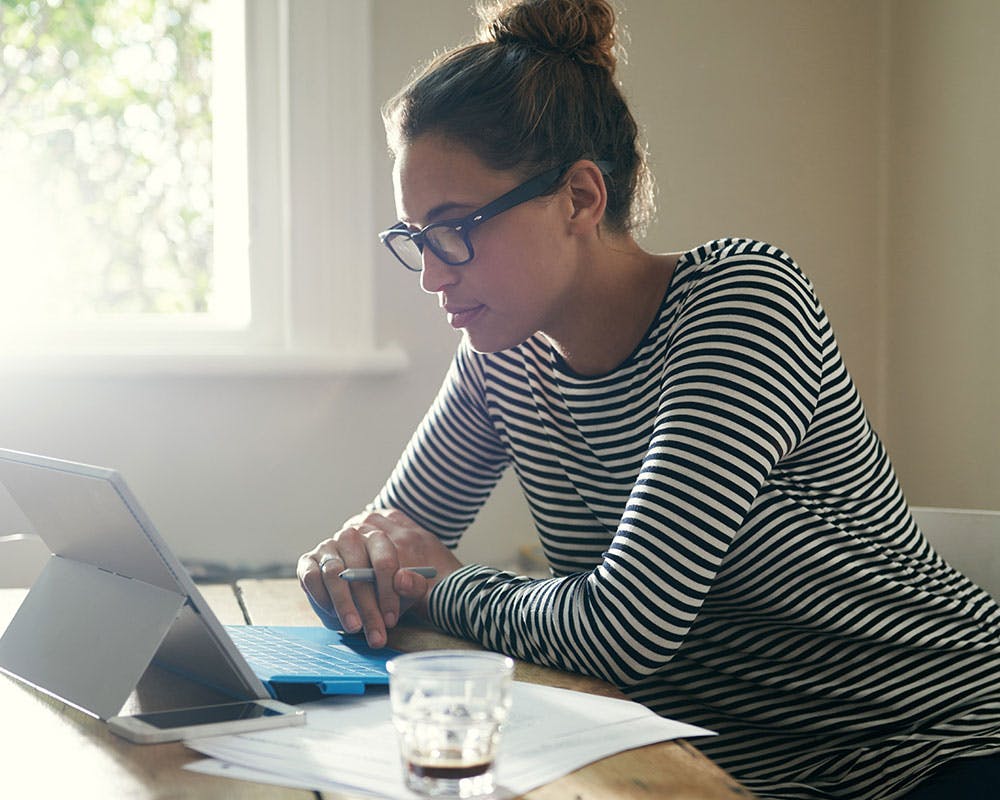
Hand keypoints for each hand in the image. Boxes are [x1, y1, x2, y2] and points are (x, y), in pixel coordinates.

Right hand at [296, 509, 461, 647]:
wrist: (357, 595)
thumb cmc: (385, 591)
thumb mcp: (405, 592)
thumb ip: (413, 586)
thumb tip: (403, 580)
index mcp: (377, 539)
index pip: (384, 561)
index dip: (388, 593)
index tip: (391, 620)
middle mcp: (350, 538)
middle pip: (358, 571)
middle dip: (368, 607)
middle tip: (375, 634)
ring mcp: (327, 548)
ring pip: (334, 575)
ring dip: (344, 605)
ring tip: (354, 628)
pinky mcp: (308, 562)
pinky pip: (311, 578)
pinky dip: (321, 597)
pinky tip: (332, 614)